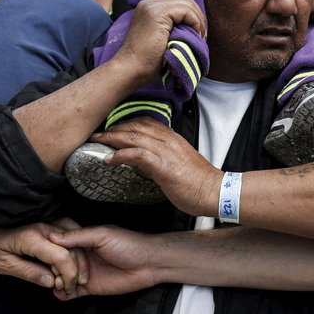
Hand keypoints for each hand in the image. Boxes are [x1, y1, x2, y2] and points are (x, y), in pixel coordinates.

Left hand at [0, 215, 87, 292]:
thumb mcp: (2, 264)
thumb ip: (28, 272)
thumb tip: (51, 281)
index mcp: (31, 238)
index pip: (62, 257)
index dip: (69, 275)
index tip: (65, 288)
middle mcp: (44, 226)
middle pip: (73, 248)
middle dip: (77, 269)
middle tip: (71, 286)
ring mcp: (48, 220)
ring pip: (75, 237)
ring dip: (79, 257)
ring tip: (74, 275)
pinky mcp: (48, 219)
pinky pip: (69, 231)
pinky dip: (74, 246)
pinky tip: (70, 259)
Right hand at [50, 225, 161, 298]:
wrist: (149, 264)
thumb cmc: (129, 244)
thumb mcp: (103, 235)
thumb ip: (79, 236)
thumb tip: (53, 235)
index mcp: (84, 239)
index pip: (60, 244)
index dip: (52, 250)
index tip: (45, 254)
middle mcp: (82, 255)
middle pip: (59, 262)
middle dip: (54, 268)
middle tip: (54, 273)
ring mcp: (85, 272)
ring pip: (63, 277)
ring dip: (57, 281)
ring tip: (57, 284)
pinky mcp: (90, 288)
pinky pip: (72, 292)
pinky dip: (63, 294)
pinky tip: (60, 293)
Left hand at [92, 118, 221, 216]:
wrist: (215, 191)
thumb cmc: (198, 182)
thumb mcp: (179, 162)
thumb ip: (163, 157)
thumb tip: (146, 161)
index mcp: (172, 138)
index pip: (145, 122)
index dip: (126, 124)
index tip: (113, 130)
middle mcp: (168, 140)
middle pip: (135, 126)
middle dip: (114, 129)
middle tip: (98, 135)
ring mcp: (166, 151)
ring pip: (133, 136)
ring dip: (112, 138)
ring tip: (98, 142)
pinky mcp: (163, 165)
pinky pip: (137, 154)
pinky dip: (121, 155)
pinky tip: (110, 160)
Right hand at [116, 0, 206, 83]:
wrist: (131, 68)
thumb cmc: (145, 60)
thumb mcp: (157, 35)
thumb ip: (167, 24)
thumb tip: (191, 23)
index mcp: (146, 6)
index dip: (185, 1)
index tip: (192, 21)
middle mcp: (148, 2)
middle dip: (195, 10)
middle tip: (201, 30)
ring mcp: (152, 6)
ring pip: (186, 1)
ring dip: (198, 17)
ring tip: (200, 34)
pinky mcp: (158, 14)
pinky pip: (186, 10)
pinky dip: (195, 21)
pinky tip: (196, 34)